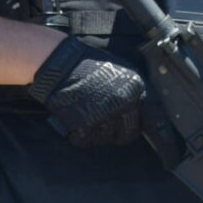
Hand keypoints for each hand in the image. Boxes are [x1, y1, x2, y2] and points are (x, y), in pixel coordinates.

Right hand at [24, 36, 146, 147]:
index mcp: (135, 89)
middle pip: (126, 134)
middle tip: (99, 121)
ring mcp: (105, 115)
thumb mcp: (118, 71)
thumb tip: (137, 108)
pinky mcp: (86, 125)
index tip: (122, 124)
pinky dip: (79, 134)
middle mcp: (124, 103)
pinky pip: (86, 140)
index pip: (141, 121)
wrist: (60, 63)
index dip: (130, 124)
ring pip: (105, 138)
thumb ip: (130, 90)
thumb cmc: (86, 65)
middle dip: (113, 131)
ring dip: (95, 132)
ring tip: (85, 116)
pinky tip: (75, 120)